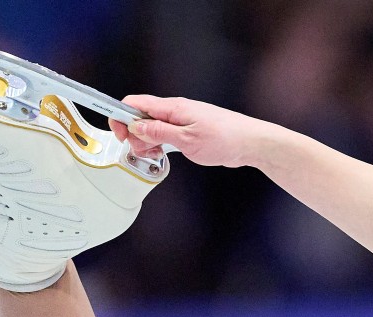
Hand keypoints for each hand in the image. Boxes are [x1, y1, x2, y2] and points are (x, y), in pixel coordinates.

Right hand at [108, 95, 267, 167]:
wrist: (251, 143)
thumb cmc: (225, 139)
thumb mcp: (187, 140)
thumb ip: (159, 133)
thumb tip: (136, 127)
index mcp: (172, 108)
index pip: (135, 104)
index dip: (121, 118)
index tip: (120, 135)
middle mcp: (175, 111)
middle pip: (140, 117)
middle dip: (135, 135)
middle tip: (144, 152)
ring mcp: (182, 121)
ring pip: (152, 128)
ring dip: (147, 142)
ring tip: (155, 155)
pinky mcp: (189, 131)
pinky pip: (166, 134)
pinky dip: (160, 144)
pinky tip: (164, 154)